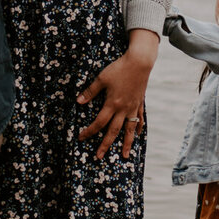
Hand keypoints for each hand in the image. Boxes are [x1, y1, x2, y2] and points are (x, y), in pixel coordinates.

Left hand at [78, 29, 157, 160]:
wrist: (139, 62)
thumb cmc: (119, 69)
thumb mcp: (101, 79)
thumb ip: (90, 91)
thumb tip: (78, 101)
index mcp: (112, 104)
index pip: (99, 123)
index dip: (89, 131)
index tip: (82, 138)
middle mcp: (123, 109)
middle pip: (113, 131)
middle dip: (105, 144)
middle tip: (99, 156)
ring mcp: (133, 107)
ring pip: (129, 130)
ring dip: (126, 143)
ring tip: (124, 155)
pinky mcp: (139, 103)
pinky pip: (139, 119)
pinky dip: (138, 128)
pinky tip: (138, 134)